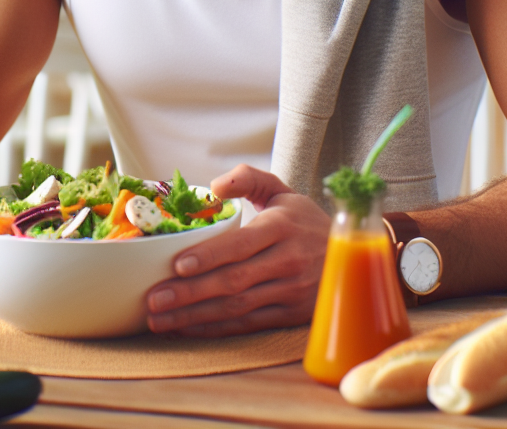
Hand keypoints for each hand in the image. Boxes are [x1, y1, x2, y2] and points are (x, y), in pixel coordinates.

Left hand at [146, 164, 328, 336]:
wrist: (353, 257)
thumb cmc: (304, 220)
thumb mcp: (281, 190)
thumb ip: (247, 178)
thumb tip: (214, 186)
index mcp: (281, 228)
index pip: (241, 245)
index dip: (209, 256)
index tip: (177, 265)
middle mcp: (287, 262)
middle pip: (233, 281)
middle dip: (190, 294)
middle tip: (154, 300)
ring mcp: (290, 293)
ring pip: (237, 308)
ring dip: (194, 316)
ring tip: (159, 318)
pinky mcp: (289, 315)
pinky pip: (247, 325)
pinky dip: (215, 329)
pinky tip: (186, 328)